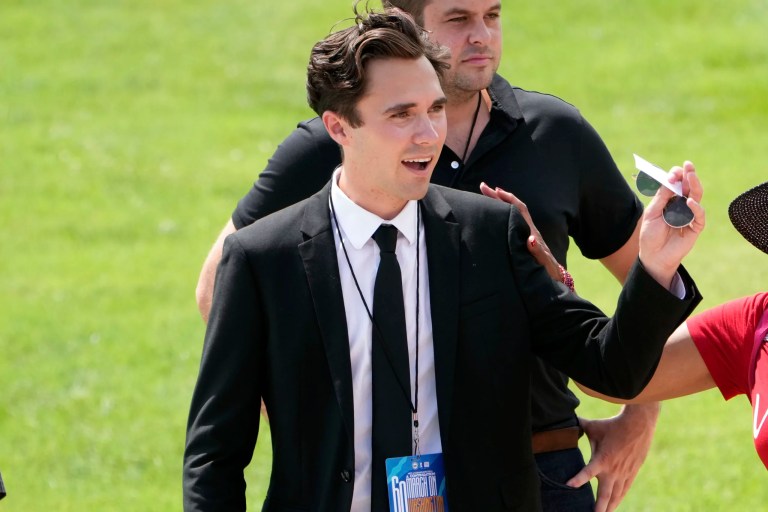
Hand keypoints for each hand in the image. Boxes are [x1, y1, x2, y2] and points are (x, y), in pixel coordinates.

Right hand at [480, 182, 561, 281]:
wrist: (553, 277)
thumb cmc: (547, 270)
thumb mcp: (543, 262)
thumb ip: (537, 251)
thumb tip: (530, 239)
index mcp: (531, 232)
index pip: (519, 210)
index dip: (507, 199)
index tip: (495, 191)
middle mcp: (528, 229)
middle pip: (513, 207)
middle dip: (498, 196)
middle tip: (483, 187)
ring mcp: (525, 233)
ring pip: (511, 213)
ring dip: (499, 203)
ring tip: (485, 196)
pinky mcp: (522, 239)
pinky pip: (510, 222)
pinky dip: (501, 214)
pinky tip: (493, 215)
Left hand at [566, 404, 659, 511]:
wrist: (638, 425)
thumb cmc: (612, 425)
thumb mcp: (593, 426)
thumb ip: (579, 427)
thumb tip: (567, 421)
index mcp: (602, 459)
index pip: (587, 472)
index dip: (578, 479)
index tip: (568, 486)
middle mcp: (613, 470)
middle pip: (605, 494)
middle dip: (599, 507)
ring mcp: (624, 473)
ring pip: (616, 495)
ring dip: (609, 506)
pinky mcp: (632, 472)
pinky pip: (625, 489)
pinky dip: (619, 498)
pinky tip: (615, 504)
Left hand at [639, 162, 704, 287]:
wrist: (653, 256)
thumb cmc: (650, 235)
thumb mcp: (652, 213)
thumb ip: (662, 198)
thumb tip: (671, 180)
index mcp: (669, 200)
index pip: (676, 184)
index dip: (676, 176)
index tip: (673, 173)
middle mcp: (681, 205)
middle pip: (688, 187)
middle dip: (689, 175)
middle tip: (688, 166)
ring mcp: (689, 215)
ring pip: (696, 197)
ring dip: (694, 186)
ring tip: (691, 176)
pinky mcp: (695, 227)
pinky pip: (699, 215)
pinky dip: (696, 208)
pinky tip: (690, 201)